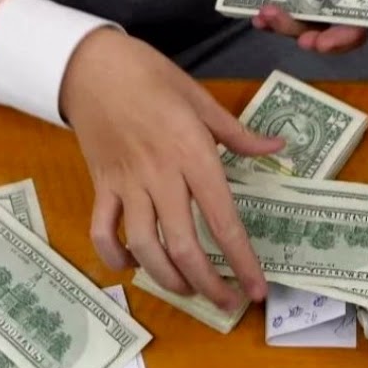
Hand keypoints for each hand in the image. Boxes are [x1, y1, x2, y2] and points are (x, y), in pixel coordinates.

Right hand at [59, 27, 282, 309]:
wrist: (91, 64)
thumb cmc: (150, 75)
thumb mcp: (200, 98)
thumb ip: (237, 134)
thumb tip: (276, 151)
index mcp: (192, 153)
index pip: (222, 219)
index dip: (241, 260)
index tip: (256, 290)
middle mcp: (160, 175)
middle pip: (184, 244)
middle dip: (208, 284)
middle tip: (227, 304)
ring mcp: (126, 184)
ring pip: (144, 246)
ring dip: (167, 279)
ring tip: (189, 290)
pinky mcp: (100, 185)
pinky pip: (103, 231)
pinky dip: (115, 256)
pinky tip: (132, 266)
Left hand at [256, 0, 367, 53]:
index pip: (364, 14)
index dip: (346, 35)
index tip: (323, 43)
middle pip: (332, 24)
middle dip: (309, 35)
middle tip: (287, 31)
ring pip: (304, 17)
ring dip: (285, 24)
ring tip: (264, 16)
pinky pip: (284, 0)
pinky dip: (270, 12)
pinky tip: (254, 12)